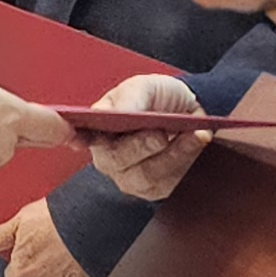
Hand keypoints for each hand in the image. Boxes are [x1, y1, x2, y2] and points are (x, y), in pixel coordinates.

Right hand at [83, 74, 210, 200]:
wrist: (188, 109)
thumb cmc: (158, 98)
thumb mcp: (144, 87)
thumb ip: (130, 98)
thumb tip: (118, 113)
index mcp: (97, 130)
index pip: (80, 137)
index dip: (78, 138)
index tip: (79, 137)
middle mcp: (109, 159)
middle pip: (117, 161)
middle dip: (141, 146)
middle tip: (161, 133)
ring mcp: (132, 178)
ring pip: (148, 176)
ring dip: (174, 154)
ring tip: (194, 134)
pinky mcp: (158, 189)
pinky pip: (171, 183)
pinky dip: (188, 162)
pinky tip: (198, 142)